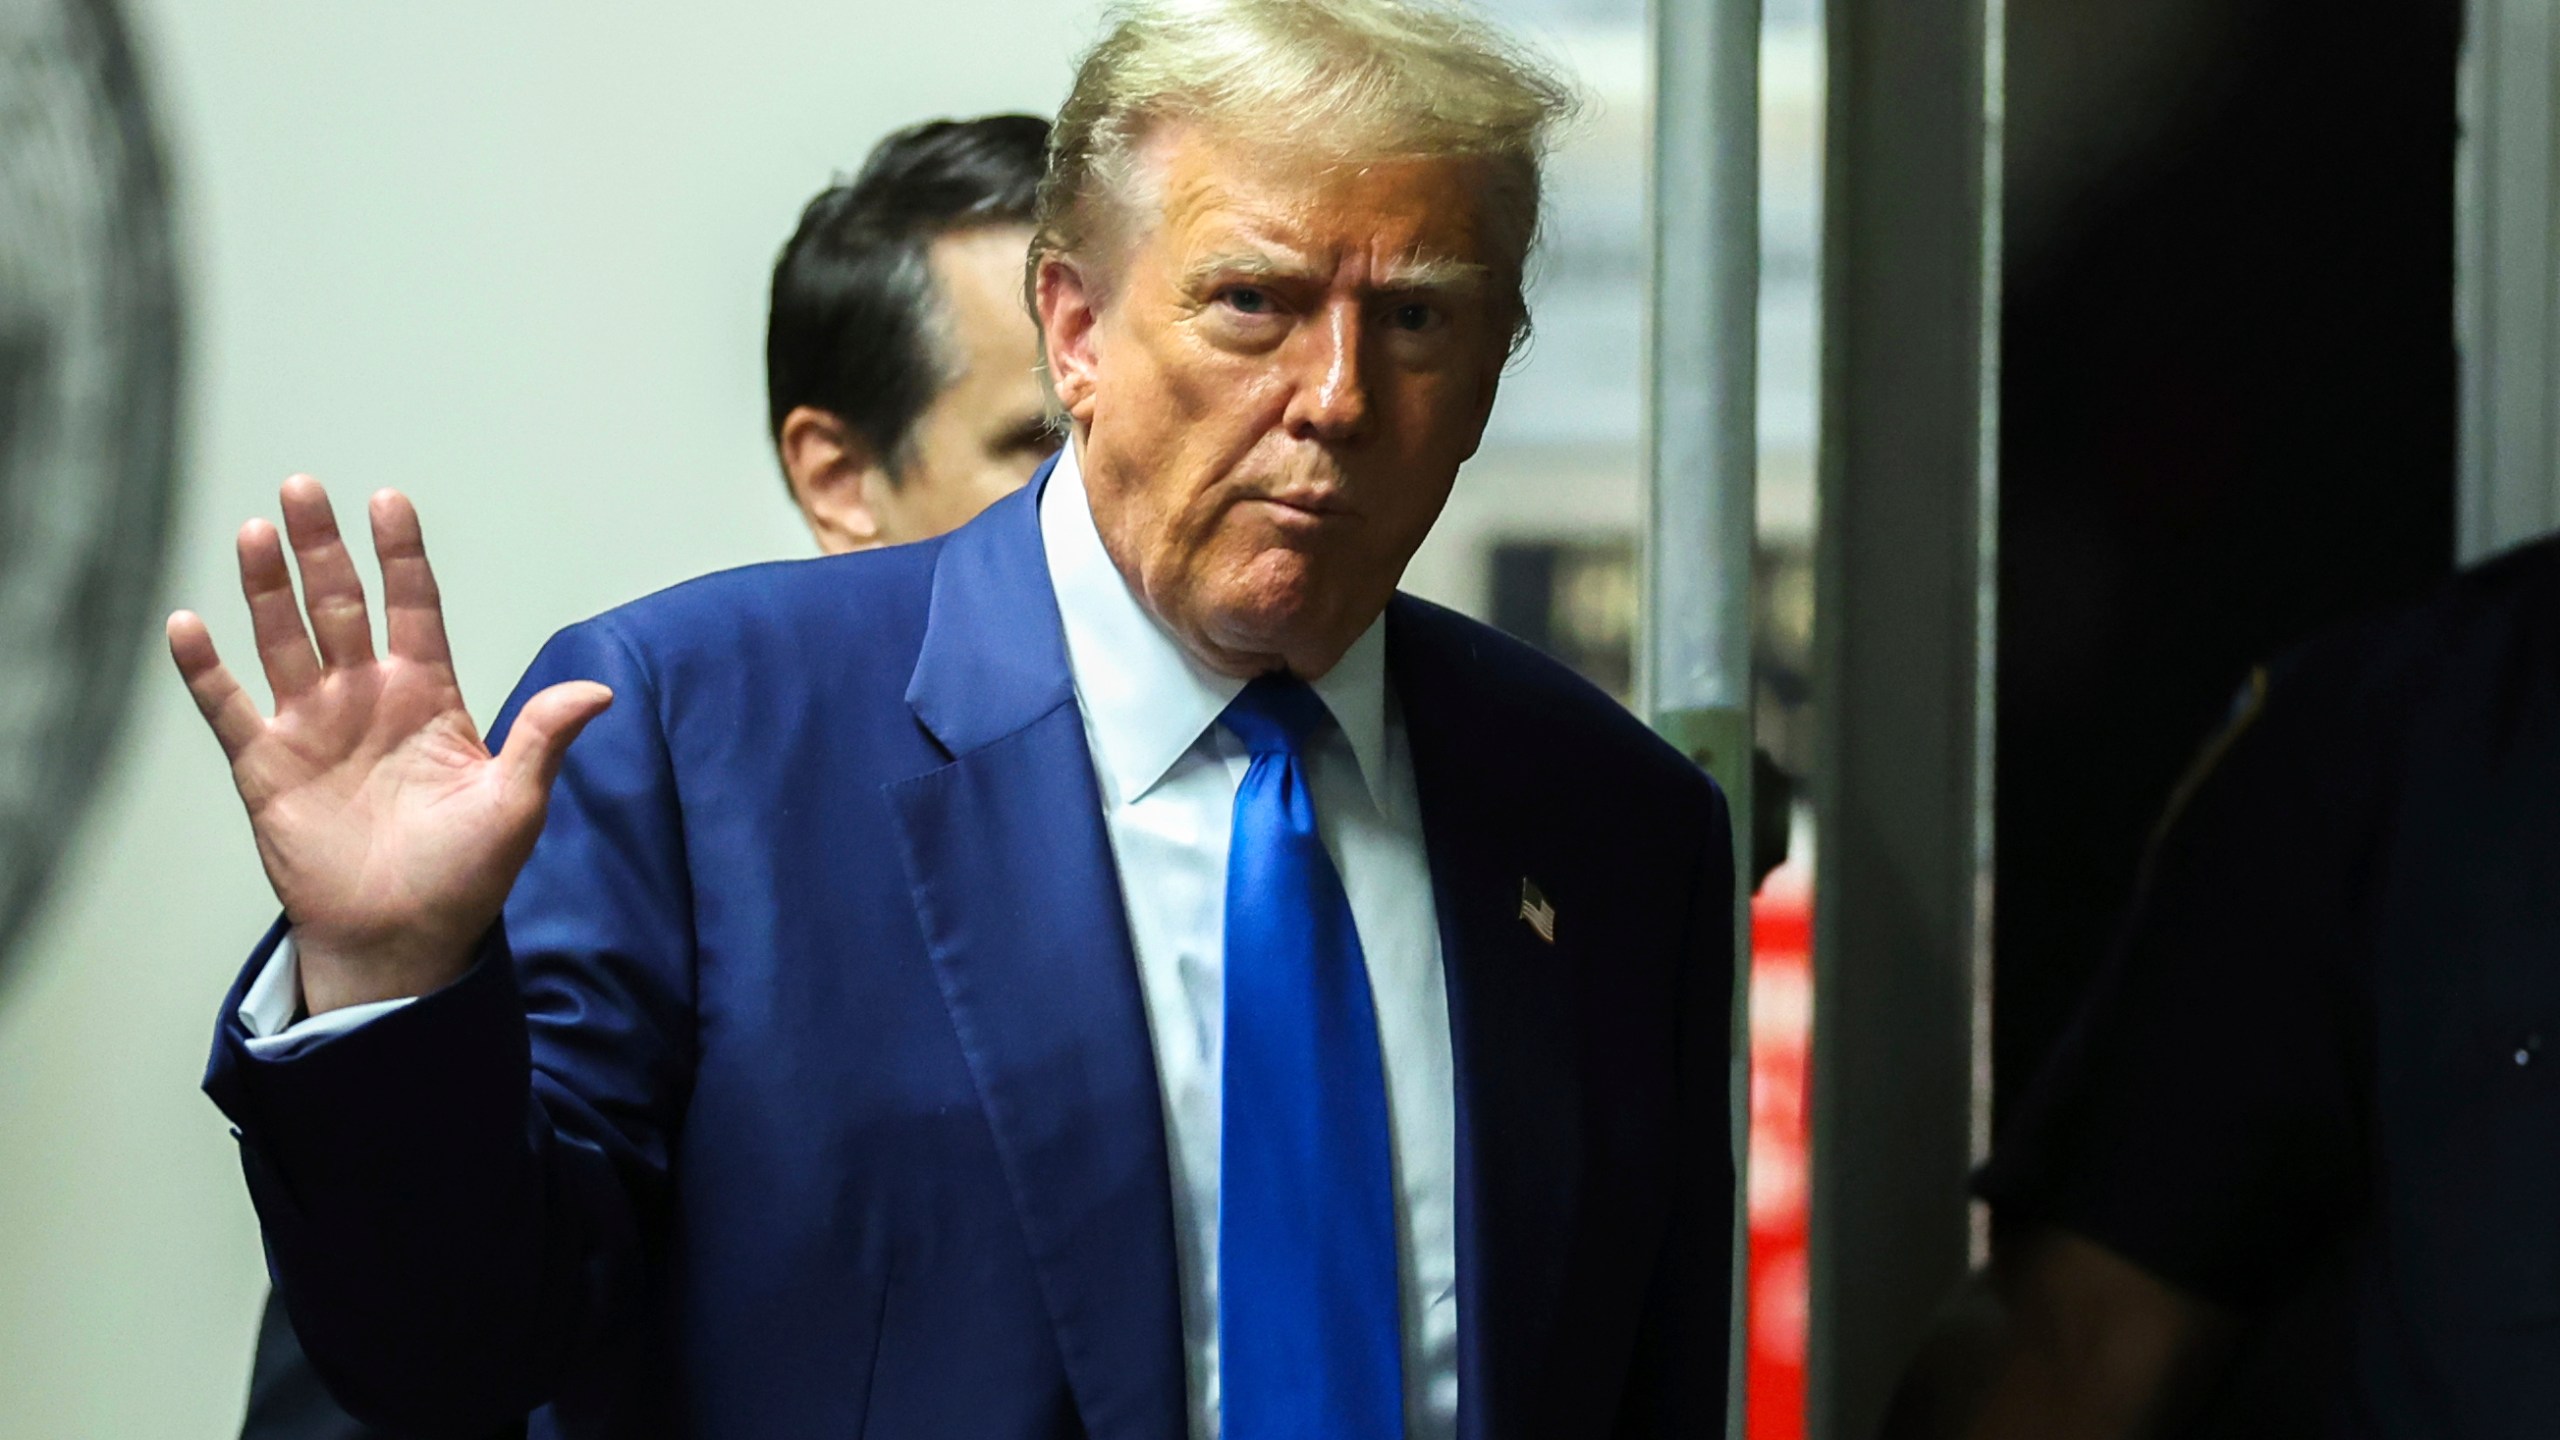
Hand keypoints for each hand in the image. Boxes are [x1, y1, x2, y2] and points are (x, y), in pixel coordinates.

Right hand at [168, 476, 611, 1014]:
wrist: (403, 939)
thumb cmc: (466, 874)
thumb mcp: (515, 802)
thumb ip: (544, 738)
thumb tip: (600, 692)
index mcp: (428, 697)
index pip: (414, 608)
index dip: (401, 556)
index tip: (389, 500)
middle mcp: (365, 699)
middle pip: (338, 606)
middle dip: (321, 549)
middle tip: (302, 488)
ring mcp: (312, 728)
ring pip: (282, 640)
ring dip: (266, 588)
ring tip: (253, 532)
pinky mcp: (266, 768)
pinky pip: (228, 708)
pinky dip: (205, 669)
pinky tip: (187, 624)